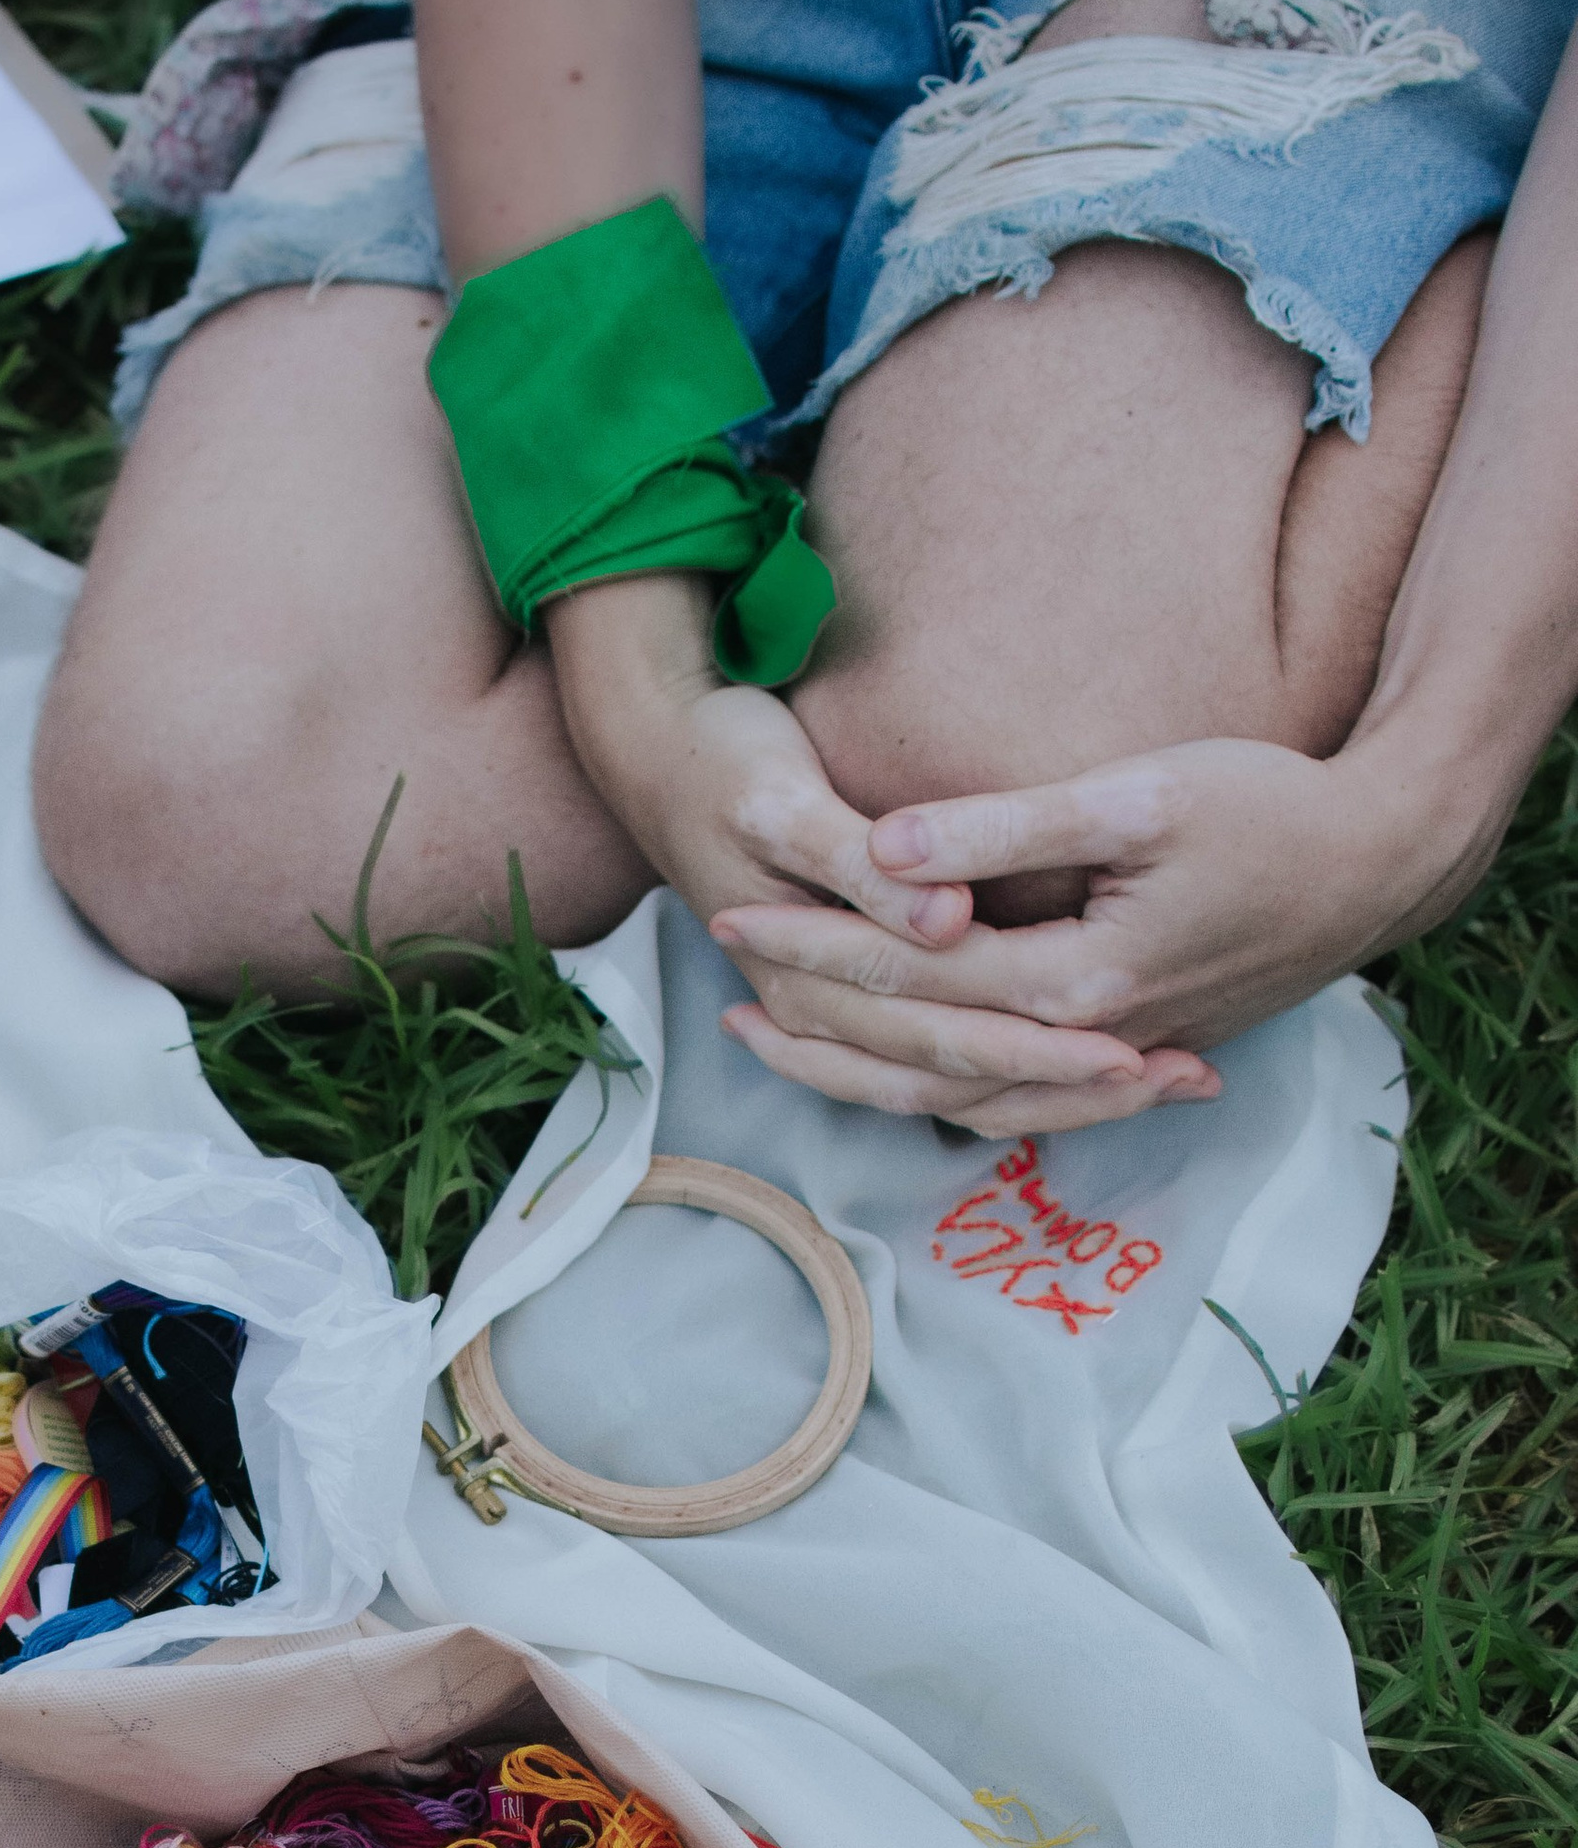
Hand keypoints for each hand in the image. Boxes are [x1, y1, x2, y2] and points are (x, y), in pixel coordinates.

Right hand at [546, 572, 1186, 1129]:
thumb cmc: (724, 765)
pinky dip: (1018, 1071)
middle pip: (969, 1081)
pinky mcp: (854, 993)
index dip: (1043, 1049)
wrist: (655, 755)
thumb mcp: (779, 804)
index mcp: (812, 981)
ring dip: (1063, 1092)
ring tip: (1170, 1082)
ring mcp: (837, 1016)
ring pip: (962, 1089)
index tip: (1138, 1046)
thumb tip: (945, 923)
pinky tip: (1091, 1064)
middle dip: (1079, 1086)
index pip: (946, 1039)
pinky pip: (941, 1064)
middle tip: (1192, 1076)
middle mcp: (826, 1019)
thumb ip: (860, 868)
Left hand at [716, 732, 1483, 1129]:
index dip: (812, 944)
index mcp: (1073, 982)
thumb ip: (1005, 828)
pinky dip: (933, 1089)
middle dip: (810, 1022)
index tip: (727, 910)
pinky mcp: (1121, 1047)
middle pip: (910, 1054)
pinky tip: (886, 1070)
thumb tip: (886, 851)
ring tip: (769, 1042)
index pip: (907, 976)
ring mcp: (1101, 1054)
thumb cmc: (1267, 809)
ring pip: (949, 1095)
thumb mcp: (1138, 797)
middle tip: (720, 995)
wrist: (1376, 863)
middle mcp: (1078, 1038)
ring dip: (855, 1073)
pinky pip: (1003, 1096)